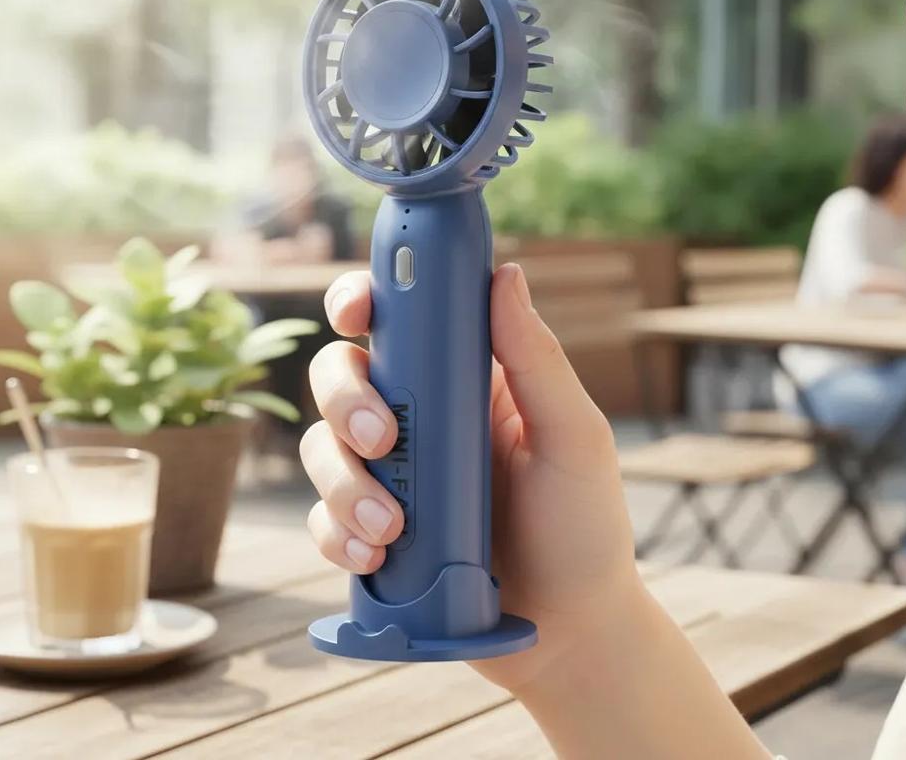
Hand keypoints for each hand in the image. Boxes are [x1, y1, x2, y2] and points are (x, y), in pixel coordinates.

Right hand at [300, 262, 639, 693]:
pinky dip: (337, 533)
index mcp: (465, 379)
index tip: (356, 311)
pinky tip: (376, 557)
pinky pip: (322, 517)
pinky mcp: (372, 531)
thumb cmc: (583, 525)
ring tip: (391, 528)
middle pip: (341, 373)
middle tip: (385, 440)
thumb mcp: (573, 436)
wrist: (571, 631)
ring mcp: (392, 475)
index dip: (362, 300)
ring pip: (322, 446)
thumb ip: (538, 359)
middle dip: (345, 399)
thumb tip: (506, 274)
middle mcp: (419, 417)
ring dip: (342, 482)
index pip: (400, 319)